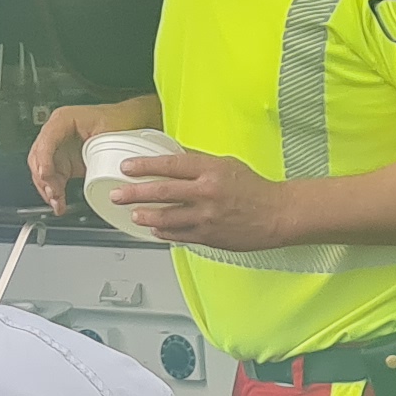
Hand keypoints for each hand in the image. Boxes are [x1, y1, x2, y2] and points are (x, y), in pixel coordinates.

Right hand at [28, 101, 138, 211]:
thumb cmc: (118, 120)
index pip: (46, 141)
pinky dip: (54, 192)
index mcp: (63, 120)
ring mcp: (58, 149)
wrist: (127, 123)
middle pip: (38, 157)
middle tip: (54, 194)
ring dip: (47, 188)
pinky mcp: (63, 162)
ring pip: (42, 171)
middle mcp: (56, 133)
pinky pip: (53, 179)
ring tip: (57, 203)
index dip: (44, 159)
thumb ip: (101, 147)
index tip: (46, 175)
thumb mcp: (110, 130)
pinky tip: (58, 203)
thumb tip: (98, 167)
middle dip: (44, 179)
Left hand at [110, 145, 287, 249]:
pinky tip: (154, 230)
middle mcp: (206, 193)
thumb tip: (174, 158)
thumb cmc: (255, 188)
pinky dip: (164, 232)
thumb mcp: (227, 164)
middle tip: (117, 194)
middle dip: (134, 193)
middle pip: (162, 191)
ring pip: (166, 217)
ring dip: (145, 216)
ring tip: (132, 214)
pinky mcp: (209, 236)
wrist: (277, 215)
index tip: (127, 167)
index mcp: (210, 170)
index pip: (170, 165)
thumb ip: (199, 163)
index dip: (145, 166)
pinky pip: (179, 235)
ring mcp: (206, 217)